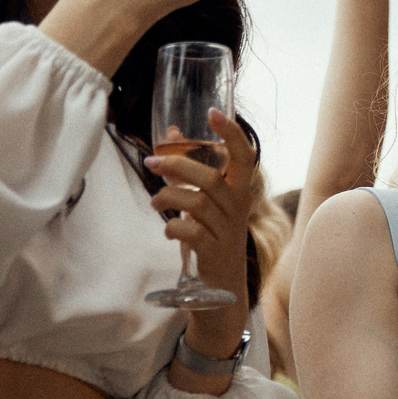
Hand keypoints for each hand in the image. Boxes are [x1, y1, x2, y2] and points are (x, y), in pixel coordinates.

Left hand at [145, 106, 261, 307]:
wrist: (222, 285)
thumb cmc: (213, 234)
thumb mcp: (206, 199)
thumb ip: (191, 167)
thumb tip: (172, 133)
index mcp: (240, 191)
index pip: (245, 156)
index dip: (232, 134)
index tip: (214, 113)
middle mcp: (238, 208)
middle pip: (210, 178)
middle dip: (177, 167)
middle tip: (151, 163)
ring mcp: (227, 230)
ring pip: (196, 203)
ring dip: (168, 197)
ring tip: (156, 202)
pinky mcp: (212, 251)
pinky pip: (188, 230)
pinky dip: (172, 227)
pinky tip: (170, 230)